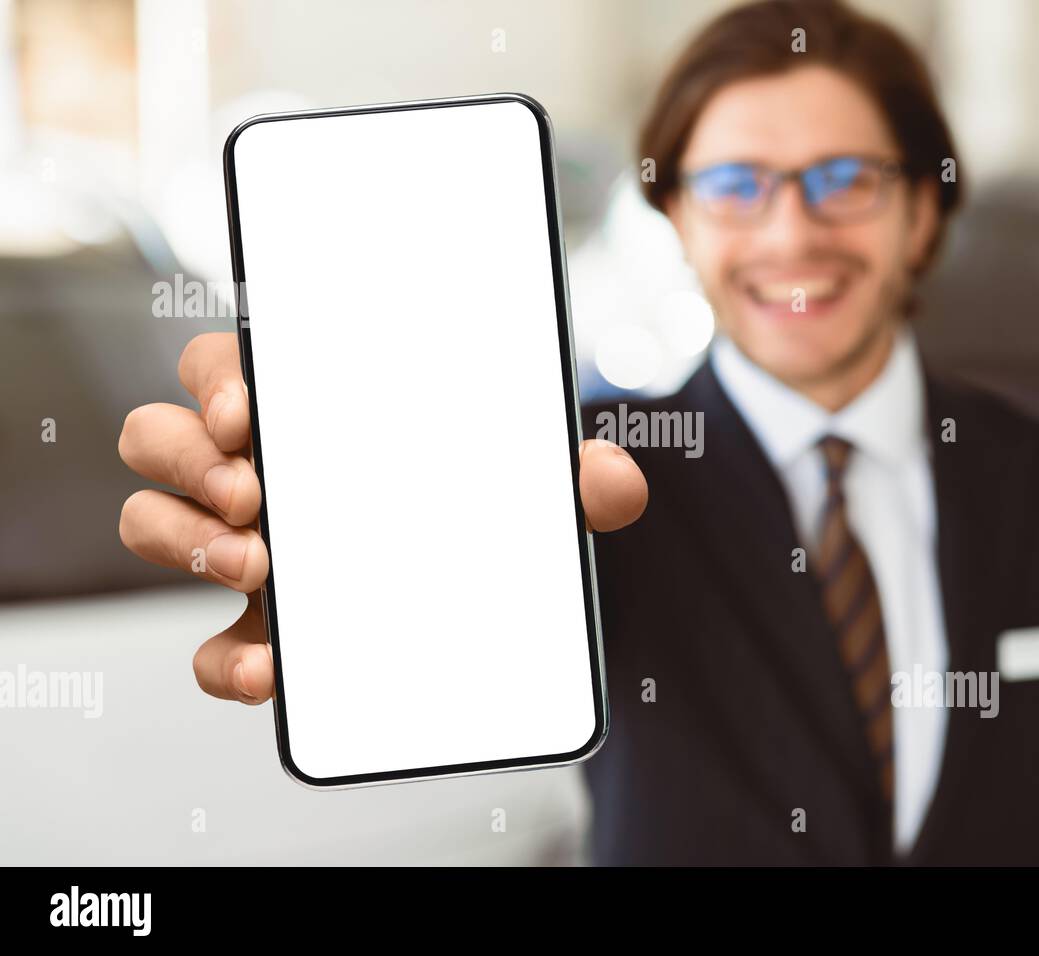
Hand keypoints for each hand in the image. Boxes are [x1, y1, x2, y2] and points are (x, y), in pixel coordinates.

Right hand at [118, 332, 647, 704]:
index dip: (218, 376)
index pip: (228, 366)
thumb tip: (615, 480)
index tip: (249, 405)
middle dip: (189, 457)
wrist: (479, 613)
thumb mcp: (530, 491)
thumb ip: (574, 479)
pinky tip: (272, 669)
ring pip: (152, 520)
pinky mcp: (257, 634)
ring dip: (184, 540)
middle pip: (162, 434)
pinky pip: (204, 649)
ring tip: (260, 563)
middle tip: (257, 490)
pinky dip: (221, 663)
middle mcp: (258, 475)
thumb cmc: (480, 516)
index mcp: (310, 416)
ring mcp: (245, 553)